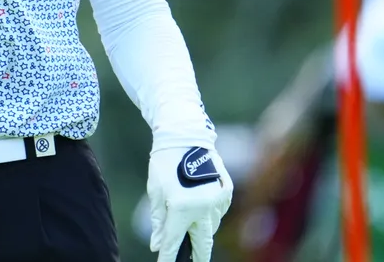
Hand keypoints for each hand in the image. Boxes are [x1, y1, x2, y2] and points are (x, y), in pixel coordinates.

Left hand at [147, 145, 232, 261]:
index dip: (168, 257)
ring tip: (190, 230)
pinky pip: (218, 212)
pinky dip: (209, 215)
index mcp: (181, 206)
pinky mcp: (227, 192)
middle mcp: (203, 206)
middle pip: (203, 243)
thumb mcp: (156, 191)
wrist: (185, 135)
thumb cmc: (164, 161)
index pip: (174, 240)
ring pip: (211, 227)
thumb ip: (159, 221)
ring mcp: (218, 200)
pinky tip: (201, 208)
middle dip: (197, 255)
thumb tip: (158, 245)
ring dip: (201, 231)